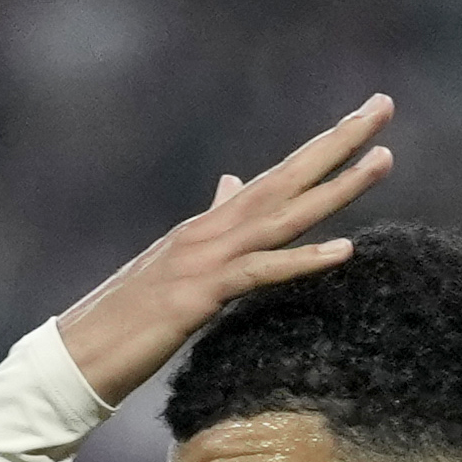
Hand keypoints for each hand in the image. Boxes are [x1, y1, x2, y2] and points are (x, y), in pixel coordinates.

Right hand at [55, 95, 396, 403]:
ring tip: (382, 160)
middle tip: (383, 105)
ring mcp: (205, 258)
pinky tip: (344, 250)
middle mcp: (211, 229)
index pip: (278, 176)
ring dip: (336, 188)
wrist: (78, 355)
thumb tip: (232, 181)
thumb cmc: (127, 321)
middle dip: (339, 141)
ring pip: (283, 215)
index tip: (364, 117)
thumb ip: (211, 222)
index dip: (322, 146)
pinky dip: (303, 260)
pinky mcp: (199, 296)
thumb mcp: (177, 266)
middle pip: (287, 177)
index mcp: (210, 224)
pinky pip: (261, 274)